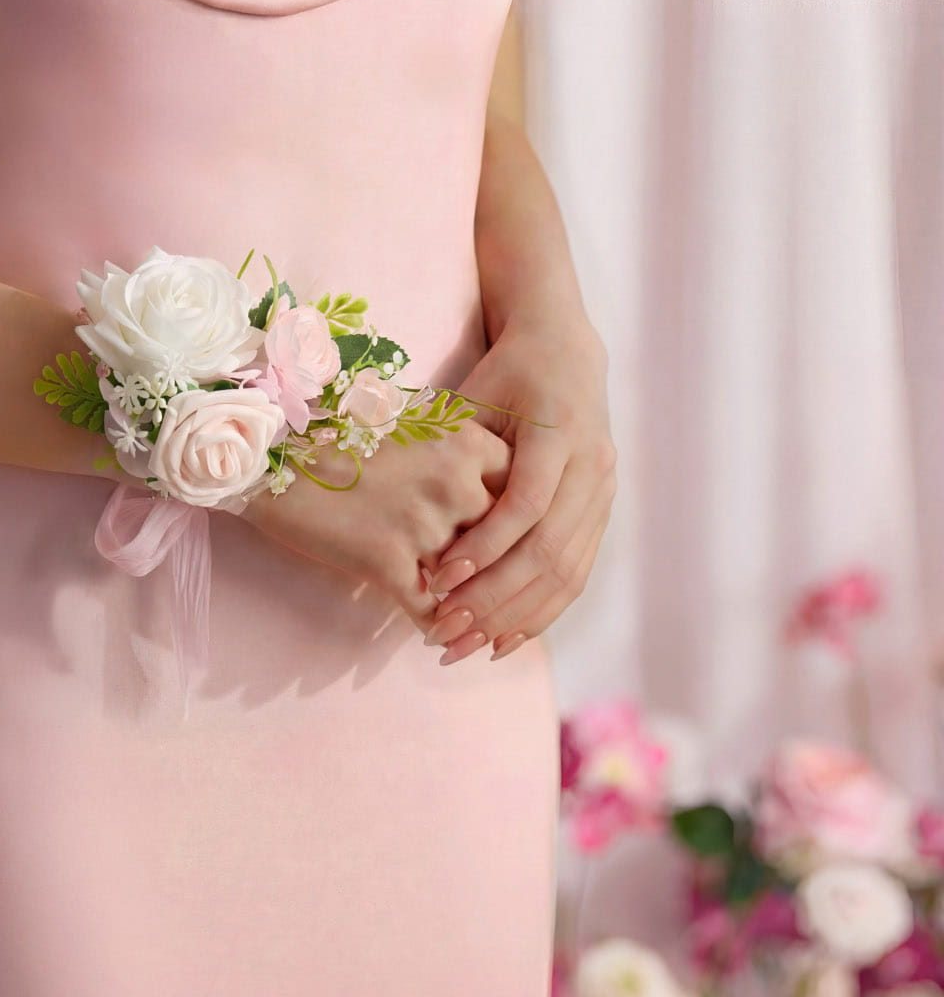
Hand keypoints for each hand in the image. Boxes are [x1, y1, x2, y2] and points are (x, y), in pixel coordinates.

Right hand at [240, 417, 510, 635]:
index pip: (522, 489)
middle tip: (508, 596)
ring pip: (469, 580)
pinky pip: (427, 608)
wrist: (273, 450)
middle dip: (502, 570)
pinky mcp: (385, 559)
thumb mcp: (413, 426)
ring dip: (472, 606)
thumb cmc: (342, 434)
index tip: (521, 541)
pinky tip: (438, 636)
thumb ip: (460, 454)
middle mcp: (452, 480)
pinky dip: (436, 627)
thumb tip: (496, 494)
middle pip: (502, 539)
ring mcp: (421, 522)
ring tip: (476, 627)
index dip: (521, 520)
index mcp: (465, 440)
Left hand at [424, 314, 616, 662]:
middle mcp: (592, 465)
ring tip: (469, 647)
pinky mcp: (603, 510)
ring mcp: (604, 491)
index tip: (437, 579)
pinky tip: (505, 638)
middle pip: (548, 550)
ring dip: (516, 618)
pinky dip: (540, 610)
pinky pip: (576, 574)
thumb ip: (449, 450)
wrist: (566, 349)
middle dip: (494, 599)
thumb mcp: (473, 399)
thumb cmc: (504, 374)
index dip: (483, 547)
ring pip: (567, 572)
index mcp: (559, 433)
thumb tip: (393, 501)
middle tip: (447, 632)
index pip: (525, 506)